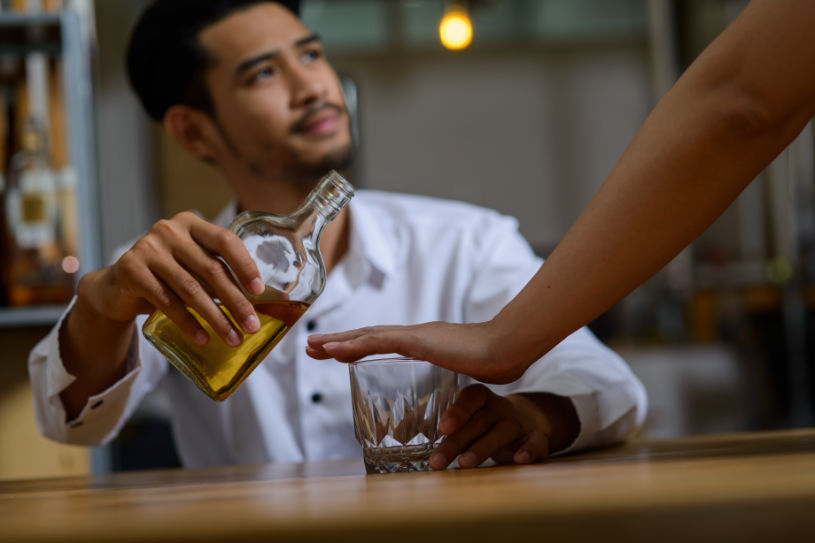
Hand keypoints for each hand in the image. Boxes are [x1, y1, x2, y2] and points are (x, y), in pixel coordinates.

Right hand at [82, 211, 264, 345]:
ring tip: (233, 338)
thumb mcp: (193, 269)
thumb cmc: (166, 278)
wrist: (116, 288)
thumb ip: (220, 275)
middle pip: (211, 269)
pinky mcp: (131, 269)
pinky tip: (203, 339)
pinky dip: (188, 323)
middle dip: (236, 301)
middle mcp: (169, 230)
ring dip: (216, 318)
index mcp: (191, 224)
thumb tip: (265, 302)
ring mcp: (148, 248)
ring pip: (191, 288)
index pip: (225, 240)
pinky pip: (167, 301)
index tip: (259, 291)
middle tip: (252, 326)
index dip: (245, 265)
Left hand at [307, 321, 526, 383]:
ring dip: (337, 341)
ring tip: (313, 346)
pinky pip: (378, 341)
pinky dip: (353, 344)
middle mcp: (414, 334)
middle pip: (367, 336)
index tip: (333, 351)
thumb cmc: (493, 362)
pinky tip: (334, 350)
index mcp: (422, 342)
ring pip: (366, 336)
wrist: (509, 348)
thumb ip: (449, 378)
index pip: (381, 342)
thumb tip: (446, 398)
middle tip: (311, 346)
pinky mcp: (418, 340)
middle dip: (338, 341)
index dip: (356, 345)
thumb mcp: (462, 373)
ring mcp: (415, 335)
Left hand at [429, 384, 575, 469]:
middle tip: (437, 461)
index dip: (457, 411)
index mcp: (480, 398)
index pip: (469, 398)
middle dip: (457, 442)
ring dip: (483, 447)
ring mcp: (519, 422)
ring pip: (502, 432)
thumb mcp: (460, 418)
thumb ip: (428, 422)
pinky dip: (529, 450)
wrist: (529, 421)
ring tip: (465, 463)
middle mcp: (499, 407)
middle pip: (478, 422)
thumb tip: (396, 435)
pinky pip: (535, 442)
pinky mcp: (536, 438)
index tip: (442, 427)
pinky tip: (519, 460)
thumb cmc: (483, 419)